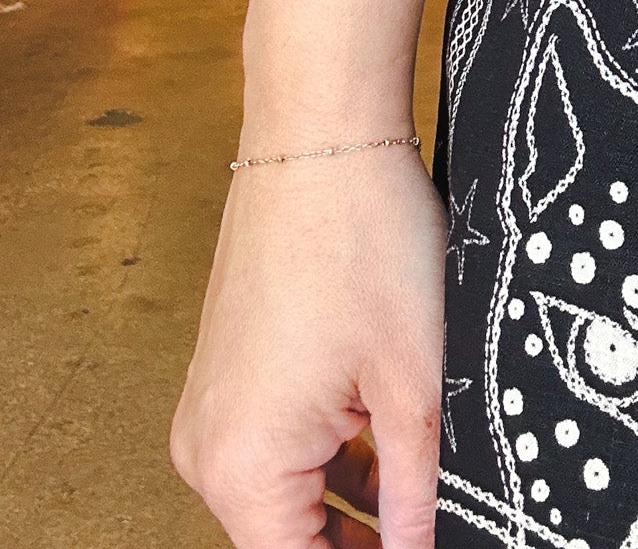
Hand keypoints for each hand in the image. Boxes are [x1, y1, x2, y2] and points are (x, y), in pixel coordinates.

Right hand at [172, 146, 445, 546]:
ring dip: (351, 508)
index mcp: (241, 467)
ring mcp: (209, 408)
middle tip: (430, 527)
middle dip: (361, 544)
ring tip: (422, 496)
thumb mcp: (416, 384)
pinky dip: (329, 461)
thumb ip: (421, 496)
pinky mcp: (227, 372)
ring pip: (287, 497)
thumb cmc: (363, 236)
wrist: (318, 130)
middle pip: (289, 543)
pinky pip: (277, 447)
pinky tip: (390, 450)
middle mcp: (206, 449)